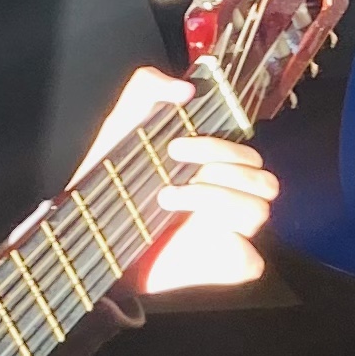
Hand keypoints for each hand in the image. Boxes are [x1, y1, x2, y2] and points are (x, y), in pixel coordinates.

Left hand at [61, 68, 276, 294]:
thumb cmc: (112, 184)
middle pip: (263, 180)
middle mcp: (227, 199)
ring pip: (258, 211)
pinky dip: (232, 250)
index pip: (248, 154)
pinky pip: (249, 260)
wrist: (91, 233)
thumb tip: (183, 88)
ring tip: (167, 198)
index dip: (221, 146)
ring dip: (215, 200)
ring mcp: (228, 234)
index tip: (176, 145)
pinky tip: (196, 238)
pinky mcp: (221, 266)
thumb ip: (146, 89)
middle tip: (173, 168)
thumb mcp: (122, 128)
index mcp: (215, 168)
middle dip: (219, 167)